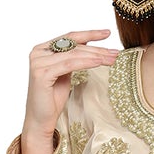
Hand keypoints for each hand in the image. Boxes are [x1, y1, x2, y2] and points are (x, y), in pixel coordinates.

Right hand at [20, 30, 121, 153]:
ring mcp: (38, 62)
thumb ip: (72, 59)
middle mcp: (38, 52)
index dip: (89, 34)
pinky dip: (85, 63)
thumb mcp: (65, 74)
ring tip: (112, 58)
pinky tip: (98, 62)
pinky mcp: (42, 73)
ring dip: (95, 56)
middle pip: (73, 46)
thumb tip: (90, 48)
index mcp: (43, 49)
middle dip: (97, 48)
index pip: (69, 37)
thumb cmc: (52, 99)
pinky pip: (69, 64)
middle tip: (115, 52)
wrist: (40, 120)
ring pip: (73, 54)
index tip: (107, 33)